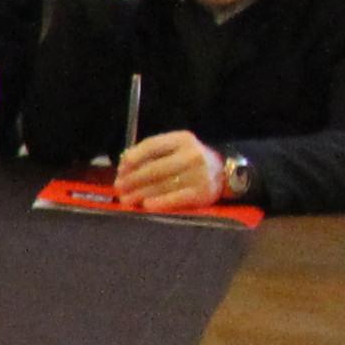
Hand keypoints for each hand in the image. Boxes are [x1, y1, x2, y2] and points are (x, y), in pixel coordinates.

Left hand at [107, 130, 225, 210]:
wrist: (225, 173)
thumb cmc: (191, 161)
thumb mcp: (176, 148)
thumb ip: (152, 152)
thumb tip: (124, 162)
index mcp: (182, 139)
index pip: (152, 146)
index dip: (133, 157)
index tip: (121, 168)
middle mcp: (192, 155)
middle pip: (155, 168)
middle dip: (133, 179)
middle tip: (119, 187)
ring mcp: (199, 174)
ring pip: (162, 185)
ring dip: (140, 193)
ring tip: (126, 199)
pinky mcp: (202, 193)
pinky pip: (176, 198)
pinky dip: (159, 202)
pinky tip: (146, 205)